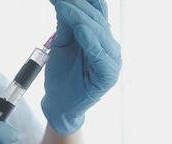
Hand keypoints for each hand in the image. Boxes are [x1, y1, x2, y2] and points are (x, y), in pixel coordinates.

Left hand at [42, 0, 121, 134]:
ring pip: (98, 33)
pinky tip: (80, 29)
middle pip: (96, 19)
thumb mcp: (61, 46)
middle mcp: (109, 46)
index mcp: (100, 38)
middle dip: (76, 5)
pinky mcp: (108, 75)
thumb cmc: (61, 76)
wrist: (60, 104)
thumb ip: (66, 25)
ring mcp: (111, 60)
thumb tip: (64, 2)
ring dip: (80, 17)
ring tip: (63, 6)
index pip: (95, 12)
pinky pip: (100, 54)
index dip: (80, 1)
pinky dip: (90, 41)